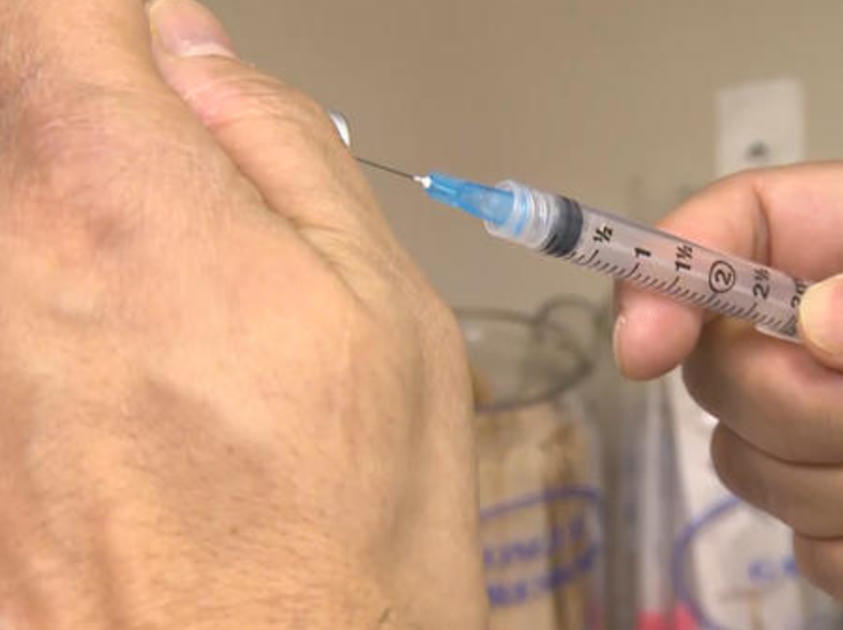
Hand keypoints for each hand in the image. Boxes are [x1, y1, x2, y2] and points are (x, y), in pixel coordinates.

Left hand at [0, 0, 482, 626]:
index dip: (121, 20)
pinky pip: (11, 301)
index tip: (165, 59)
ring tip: (180, 324)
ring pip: (16, 208)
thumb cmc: (339, 544)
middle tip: (201, 201)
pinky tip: (137, 394)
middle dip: (109, 122)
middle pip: (17, 97)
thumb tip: (200, 59)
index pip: (60, 8)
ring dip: (87, 226)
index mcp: (115, 201)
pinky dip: (59, 307)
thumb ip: (283, 149)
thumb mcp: (385, 313)